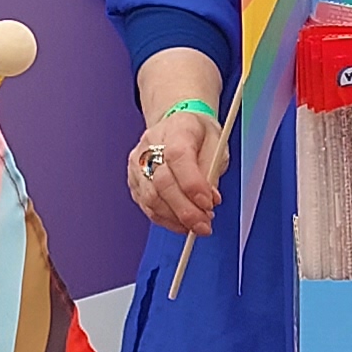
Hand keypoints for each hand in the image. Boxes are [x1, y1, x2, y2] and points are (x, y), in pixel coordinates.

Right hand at [130, 46, 228, 235]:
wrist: (178, 126)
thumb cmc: (198, 135)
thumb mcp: (217, 145)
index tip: (209, 204)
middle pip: (162, 182)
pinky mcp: (134, 181)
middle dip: (186, 210)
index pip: (177, 156)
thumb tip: (208, 201)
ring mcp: (138, 163)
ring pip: (151, 198)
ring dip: (176, 218)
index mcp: (176, 129)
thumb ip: (212, 172)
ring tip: (197, 225)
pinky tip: (182, 223)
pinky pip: (147, 206)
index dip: (192, 184)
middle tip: (205, 224)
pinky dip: (166, 220)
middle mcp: (151, 144)